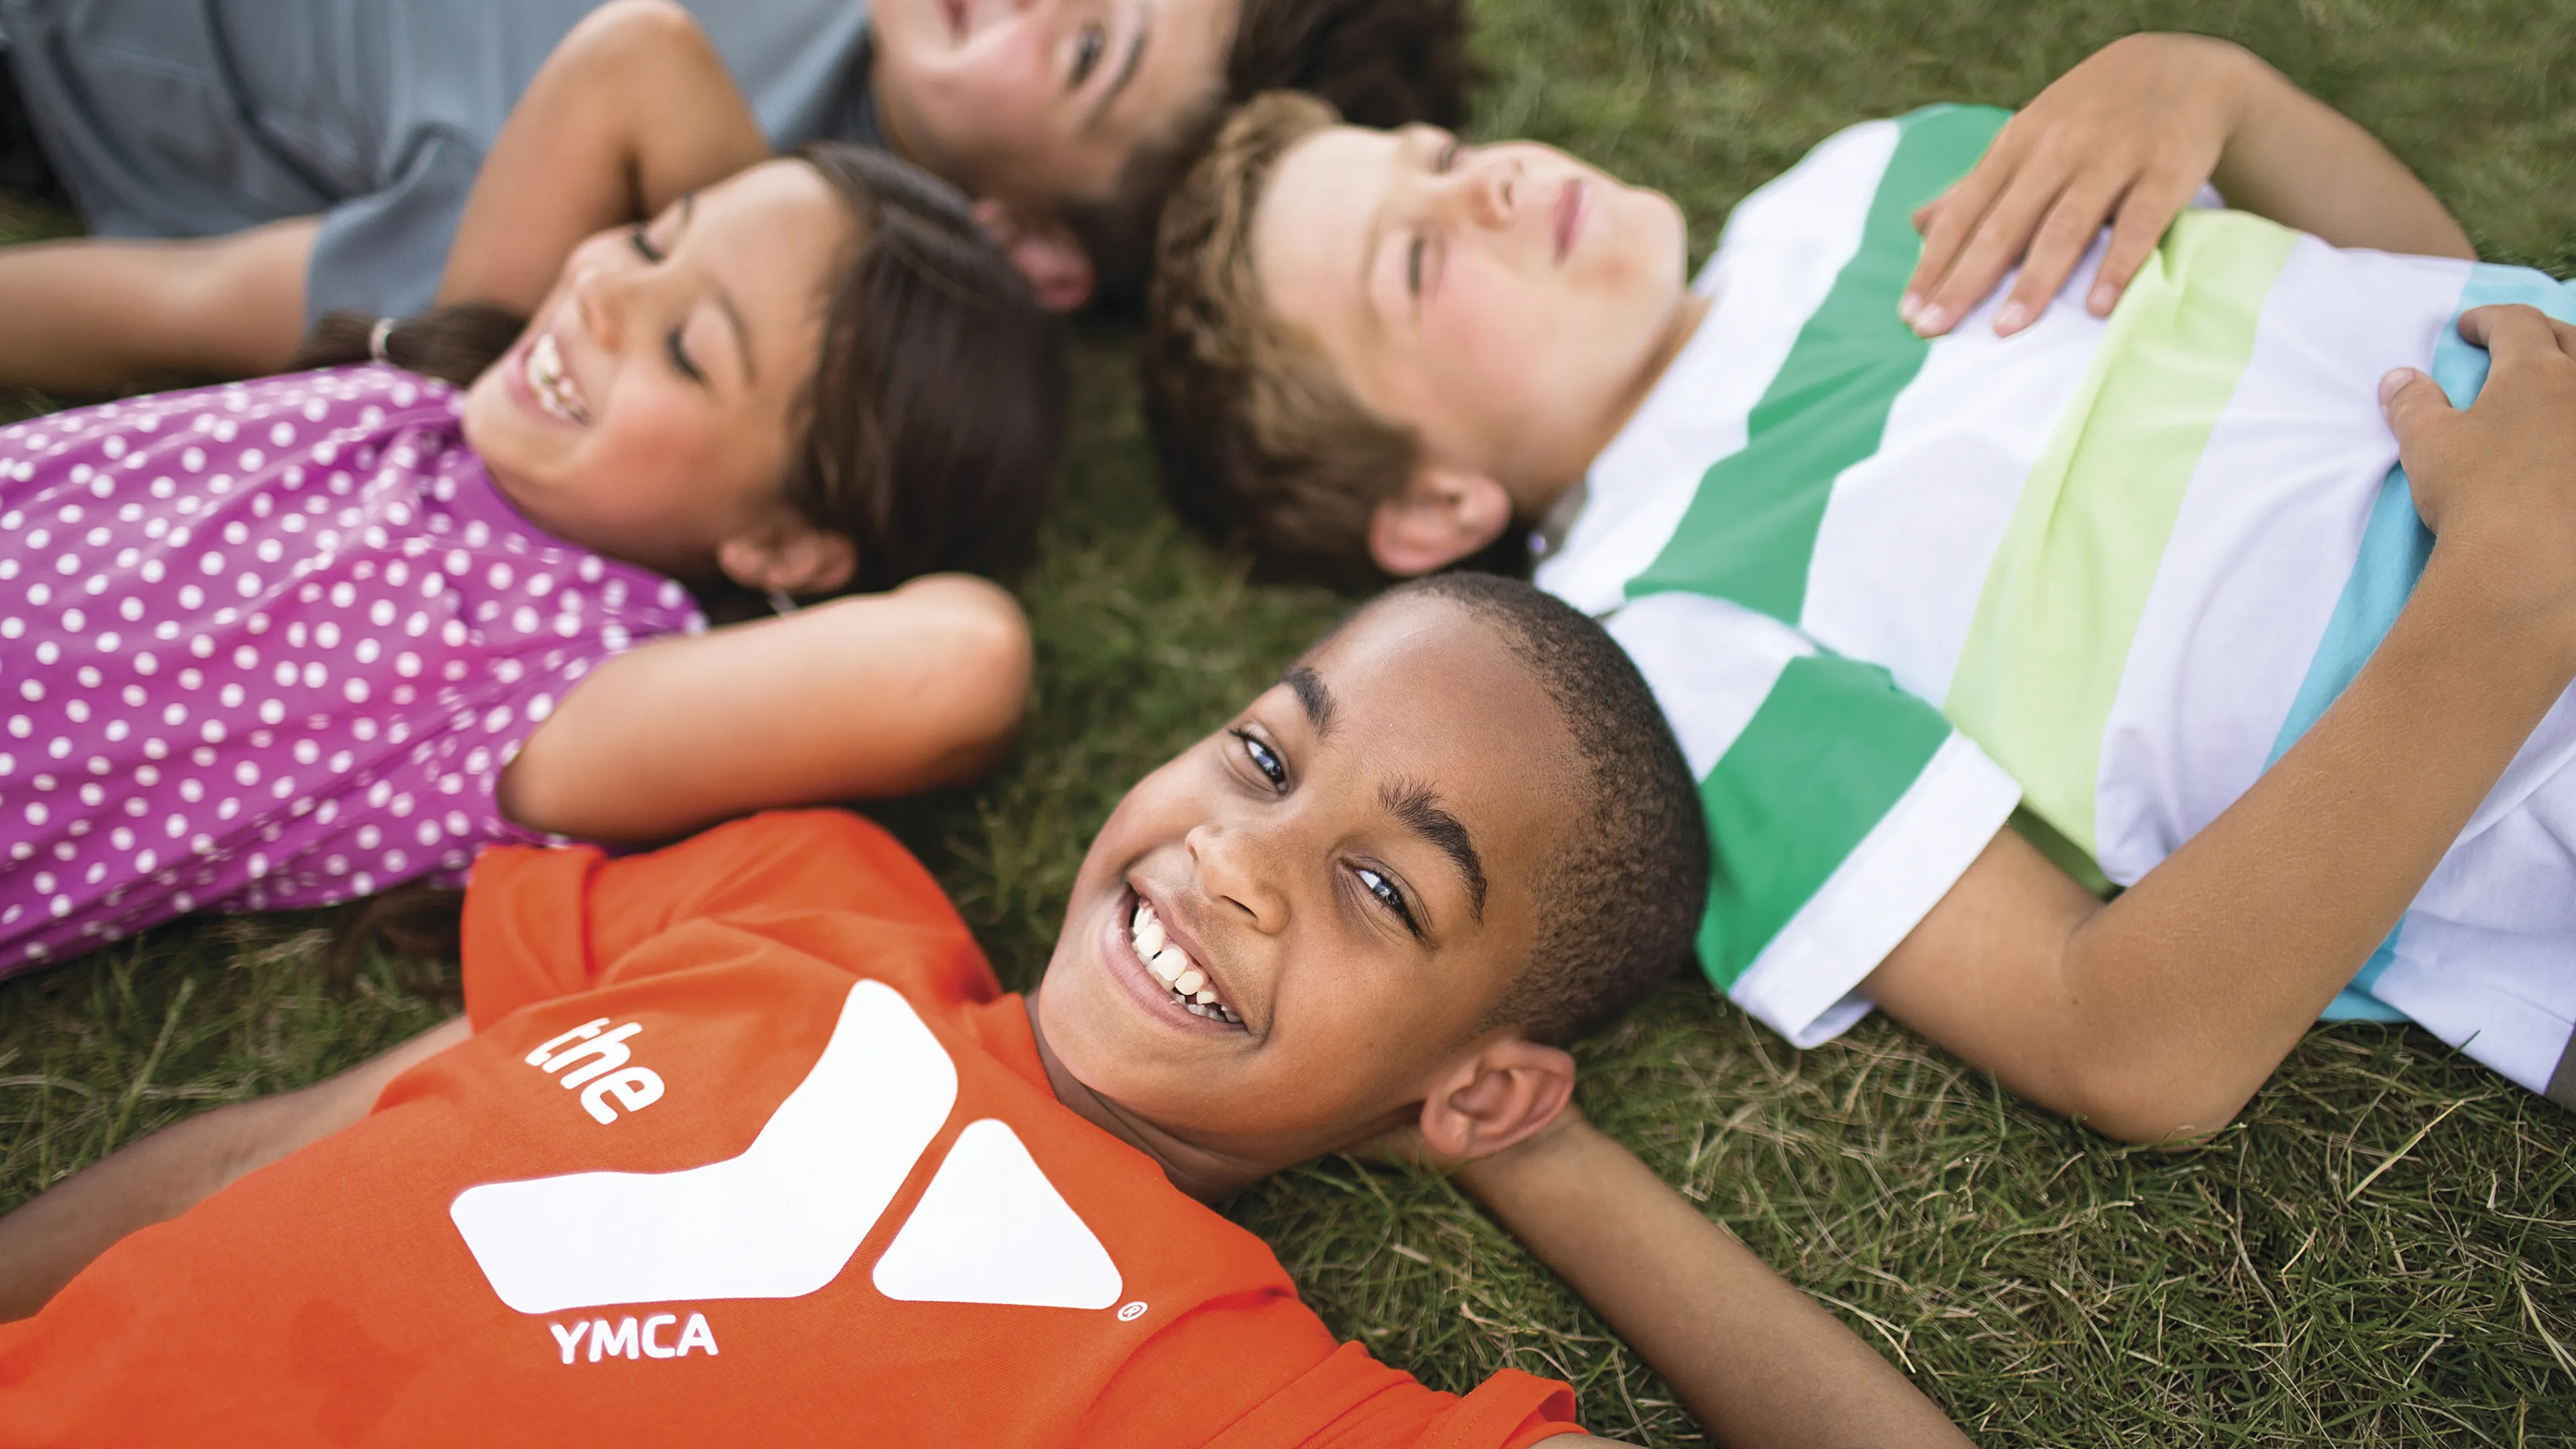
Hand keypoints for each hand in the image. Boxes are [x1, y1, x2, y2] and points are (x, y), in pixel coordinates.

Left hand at [1904, 33, 2252, 337]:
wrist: (2181, 67)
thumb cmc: (2088, 117)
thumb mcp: (2028, 138)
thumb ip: (1978, 187)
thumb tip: (1917, 225)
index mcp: (2016, 146)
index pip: (1965, 213)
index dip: (1935, 263)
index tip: (1910, 312)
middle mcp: (2057, 150)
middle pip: (2004, 225)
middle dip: (1965, 279)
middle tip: (1933, 329)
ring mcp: (2112, 158)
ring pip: (2065, 227)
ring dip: (2034, 281)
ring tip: (2006, 329)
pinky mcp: (2166, 169)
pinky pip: (2138, 224)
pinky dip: (2118, 265)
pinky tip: (2098, 307)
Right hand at [2383, 305, 2575, 647]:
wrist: (2533, 566)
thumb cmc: (2476, 496)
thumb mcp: (2428, 445)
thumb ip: (2414, 404)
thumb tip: (2399, 378)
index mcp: (2535, 371)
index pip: (2516, 324)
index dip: (2489, 320)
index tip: (2468, 329)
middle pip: (2571, 339)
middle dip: (2543, 334)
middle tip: (2518, 346)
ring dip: (2572, 374)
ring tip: (2556, 388)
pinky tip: (2567, 442)